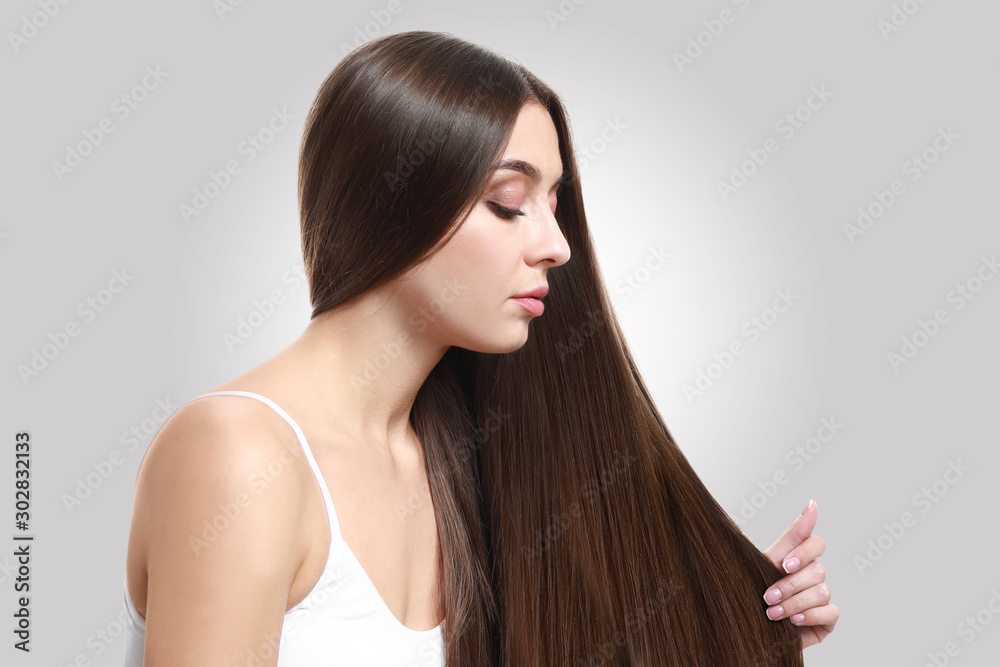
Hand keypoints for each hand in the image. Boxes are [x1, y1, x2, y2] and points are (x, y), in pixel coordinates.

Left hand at [761, 499, 838, 648]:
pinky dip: (810, 615)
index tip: (784, 564)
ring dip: (794, 602)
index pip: (816, 544)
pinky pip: (830, 612)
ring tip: (773, 612)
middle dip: (789, 585)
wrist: (748, 623)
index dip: (803, 553)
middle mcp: (814, 575)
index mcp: (800, 557)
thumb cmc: (756, 589)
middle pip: (817, 571)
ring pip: (821, 592)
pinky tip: (793, 620)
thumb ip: (792, 534)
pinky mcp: (827, 619)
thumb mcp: (768, 560)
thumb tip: (813, 503)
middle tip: (767, 596)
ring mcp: (822, 597)